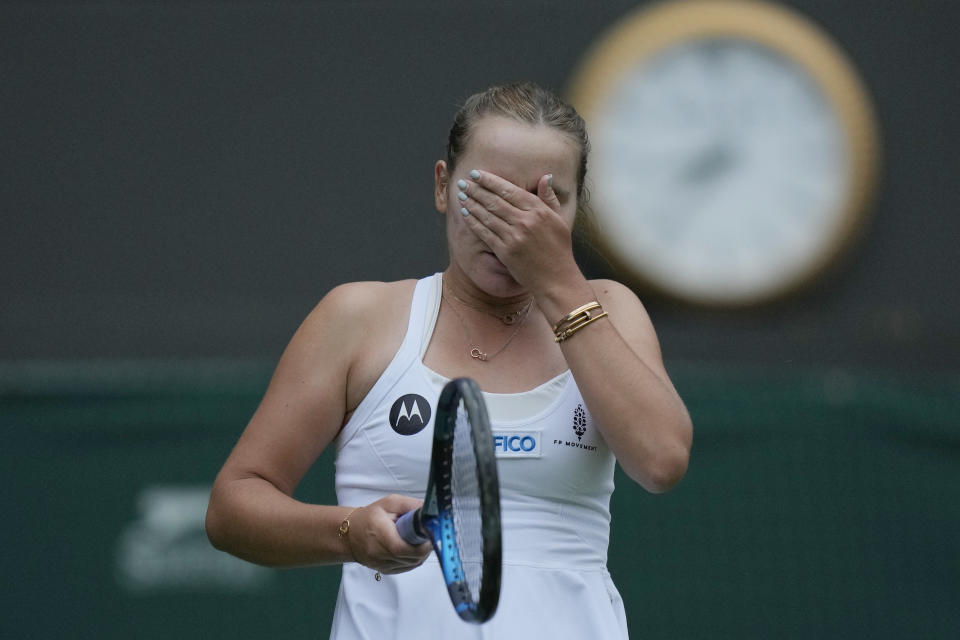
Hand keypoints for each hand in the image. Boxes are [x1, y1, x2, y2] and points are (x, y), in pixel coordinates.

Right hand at [343, 494, 431, 573]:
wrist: (350, 534)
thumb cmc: (370, 517)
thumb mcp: (389, 503)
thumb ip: (410, 505)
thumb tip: (428, 510)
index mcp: (381, 535)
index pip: (406, 548)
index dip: (423, 543)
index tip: (430, 533)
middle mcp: (380, 554)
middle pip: (413, 557)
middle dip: (425, 546)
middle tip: (427, 534)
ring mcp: (383, 565)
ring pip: (412, 564)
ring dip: (421, 553)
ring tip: (419, 539)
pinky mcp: (386, 571)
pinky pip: (407, 567)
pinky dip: (414, 559)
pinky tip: (411, 548)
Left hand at [457, 170, 582, 296]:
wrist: (556, 279)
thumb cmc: (559, 249)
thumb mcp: (560, 219)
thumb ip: (550, 198)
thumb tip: (546, 176)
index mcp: (539, 210)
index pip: (510, 190)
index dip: (491, 181)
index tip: (477, 174)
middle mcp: (526, 221)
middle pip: (495, 200)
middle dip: (476, 189)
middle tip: (464, 181)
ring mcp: (514, 237)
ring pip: (487, 215)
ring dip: (471, 203)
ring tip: (461, 194)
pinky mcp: (505, 251)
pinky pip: (485, 232)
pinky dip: (473, 221)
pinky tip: (465, 213)